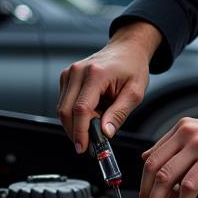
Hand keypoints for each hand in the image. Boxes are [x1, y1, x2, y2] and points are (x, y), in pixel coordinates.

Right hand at [57, 22, 160, 152]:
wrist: (127, 49)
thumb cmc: (132, 68)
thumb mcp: (135, 93)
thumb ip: (119, 114)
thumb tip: (105, 133)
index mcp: (96, 74)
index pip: (81, 109)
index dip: (80, 132)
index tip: (83, 148)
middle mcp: (78, 71)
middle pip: (66, 111)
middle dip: (75, 132)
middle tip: (90, 144)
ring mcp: (70, 73)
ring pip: (62, 109)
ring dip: (76, 123)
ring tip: (97, 120)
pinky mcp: (67, 77)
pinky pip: (64, 102)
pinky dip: (75, 114)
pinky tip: (91, 112)